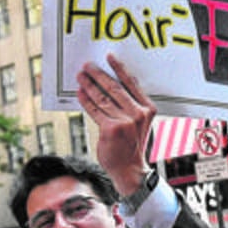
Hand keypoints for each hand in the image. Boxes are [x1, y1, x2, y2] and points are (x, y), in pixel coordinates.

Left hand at [76, 54, 155, 195]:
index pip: (131, 84)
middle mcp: (137, 114)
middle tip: (88, 66)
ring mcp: (125, 121)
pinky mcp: (110, 129)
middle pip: (115, 88)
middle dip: (99, 75)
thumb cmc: (132, 145)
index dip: (119, 69)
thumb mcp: (138, 123)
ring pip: (103, 98)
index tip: (109, 58)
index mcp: (147, 109)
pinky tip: (80, 94)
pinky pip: (95, 111)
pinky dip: (86, 101)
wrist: (130, 169)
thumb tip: (111, 87)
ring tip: (80, 77)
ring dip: (89, 85)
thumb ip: (129, 106)